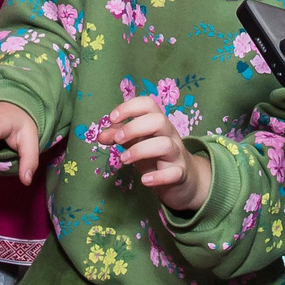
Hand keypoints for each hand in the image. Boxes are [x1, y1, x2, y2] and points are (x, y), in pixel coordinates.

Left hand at [93, 95, 209, 212]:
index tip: (112, 119)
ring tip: (124, 159)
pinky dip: (158, 177)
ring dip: (140, 150)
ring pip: (165, 144)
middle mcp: (170, 134)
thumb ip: (120, 136)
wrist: (184, 179)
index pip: (148, 104)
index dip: (129, 107)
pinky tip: (144, 181)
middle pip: (158, 120)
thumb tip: (101, 135)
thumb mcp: (136, 143)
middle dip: (134, 128)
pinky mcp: (181, 173)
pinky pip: (174, 172)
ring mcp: (177, 154)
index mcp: (158, 122)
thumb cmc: (156, 156)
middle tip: (117, 140)